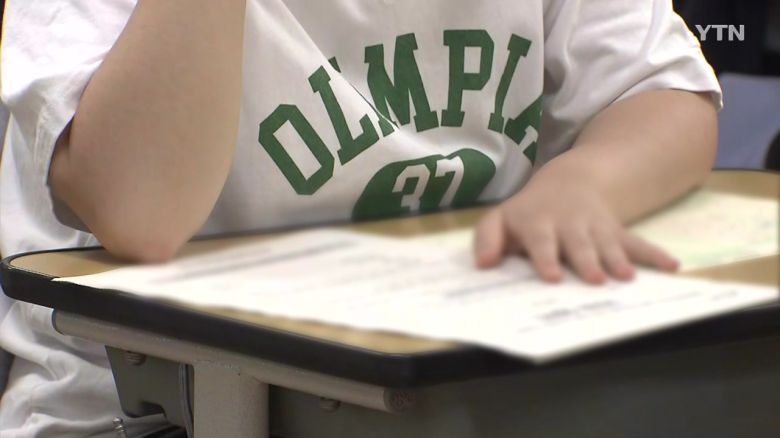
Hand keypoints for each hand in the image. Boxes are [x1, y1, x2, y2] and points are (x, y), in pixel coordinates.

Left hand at [473, 178, 678, 283]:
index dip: (546, 257)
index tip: (550, 276)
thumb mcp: (500, 219)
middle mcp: (569, 225)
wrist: (567, 184)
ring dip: (618, 259)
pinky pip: (637, 242)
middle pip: (578, 244)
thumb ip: (487, 239)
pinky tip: (672, 266)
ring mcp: (595, 228)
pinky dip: (655, 254)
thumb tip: (482, 265)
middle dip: (586, 261)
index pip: (541, 240)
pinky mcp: (616, 232)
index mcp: (538, 223)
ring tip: (628, 278)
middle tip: (595, 279)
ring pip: (608, 243)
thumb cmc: (527, 213)